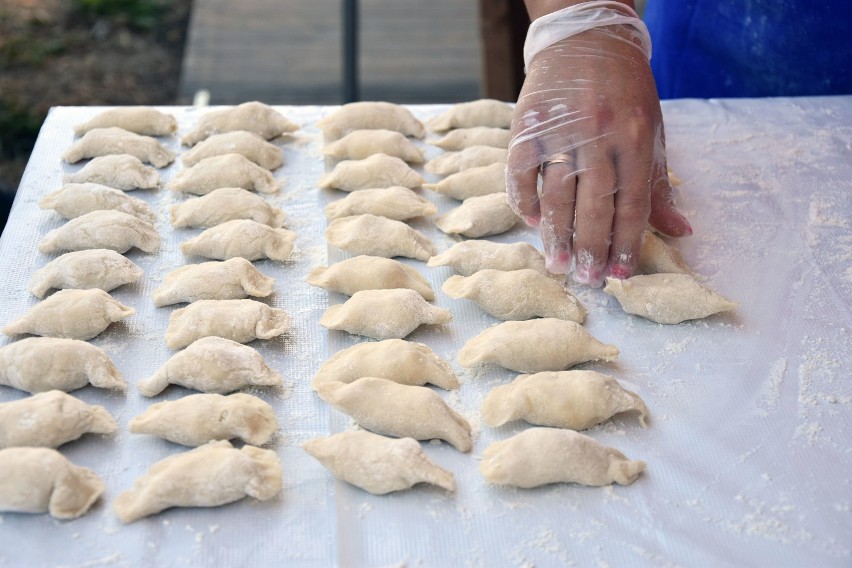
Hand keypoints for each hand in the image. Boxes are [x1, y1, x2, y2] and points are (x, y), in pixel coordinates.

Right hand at [506, 24, 691, 285]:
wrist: (586, 39)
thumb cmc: (626, 90)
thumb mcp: (653, 132)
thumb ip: (659, 185)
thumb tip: (682, 232)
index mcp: (635, 138)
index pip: (632, 205)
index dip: (627, 244)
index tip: (620, 275)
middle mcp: (598, 136)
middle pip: (593, 206)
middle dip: (590, 249)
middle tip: (586, 280)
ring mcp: (560, 131)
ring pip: (557, 195)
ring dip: (556, 235)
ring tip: (557, 265)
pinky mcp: (526, 126)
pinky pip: (521, 173)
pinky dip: (524, 200)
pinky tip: (531, 222)